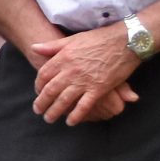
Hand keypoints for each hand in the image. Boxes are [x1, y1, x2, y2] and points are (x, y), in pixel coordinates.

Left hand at [28, 25, 142, 124]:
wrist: (126, 41)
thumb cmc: (99, 38)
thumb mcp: (72, 39)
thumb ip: (52, 46)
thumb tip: (33, 48)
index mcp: (63, 58)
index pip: (43, 75)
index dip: (38, 86)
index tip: (37, 92)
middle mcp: (70, 71)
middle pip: (50, 90)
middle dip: (42, 103)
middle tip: (38, 111)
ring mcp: (84, 81)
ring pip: (64, 100)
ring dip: (54, 111)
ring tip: (49, 119)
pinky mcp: (99, 88)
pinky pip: (84, 105)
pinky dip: (76, 115)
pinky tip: (70, 122)